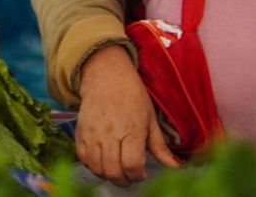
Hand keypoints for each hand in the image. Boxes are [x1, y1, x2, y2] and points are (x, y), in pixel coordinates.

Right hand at [75, 45, 177, 186]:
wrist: (106, 75)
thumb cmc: (132, 96)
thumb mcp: (150, 119)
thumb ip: (160, 146)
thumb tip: (175, 167)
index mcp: (131, 129)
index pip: (132, 165)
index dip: (138, 175)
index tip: (141, 172)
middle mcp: (110, 133)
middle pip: (113, 171)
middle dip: (123, 180)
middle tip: (129, 175)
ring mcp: (92, 133)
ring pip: (96, 168)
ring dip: (107, 175)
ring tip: (116, 168)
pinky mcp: (79, 131)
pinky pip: (82, 158)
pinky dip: (91, 165)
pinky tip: (102, 160)